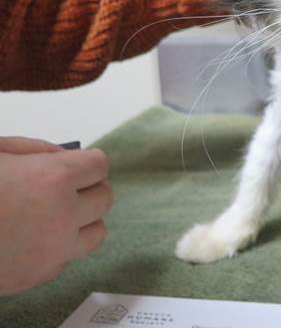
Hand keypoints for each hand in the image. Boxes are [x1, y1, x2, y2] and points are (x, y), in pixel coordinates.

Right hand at [0, 137, 111, 294]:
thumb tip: (64, 154)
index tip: (75, 164)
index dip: (86, 162)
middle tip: (66, 187)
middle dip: (88, 189)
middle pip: (104, 198)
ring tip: (56, 214)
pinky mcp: (38, 275)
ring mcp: (53, 250)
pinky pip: (66, 258)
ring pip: (96, 233)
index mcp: (53, 178)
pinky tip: (32, 238)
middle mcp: (62, 215)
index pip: (99, 165)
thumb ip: (34, 150)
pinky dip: (57, 247)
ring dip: (82, 221)